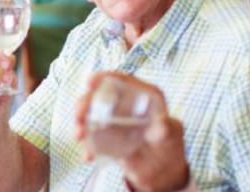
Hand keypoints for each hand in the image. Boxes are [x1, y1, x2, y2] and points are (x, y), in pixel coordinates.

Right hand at [73, 72, 189, 191]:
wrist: (161, 172)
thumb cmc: (169, 147)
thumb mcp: (170, 136)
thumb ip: (165, 129)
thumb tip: (162, 125)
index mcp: (143, 97)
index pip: (122, 81)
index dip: (105, 78)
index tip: (90, 82)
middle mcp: (125, 105)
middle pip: (99, 96)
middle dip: (85, 103)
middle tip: (79, 114)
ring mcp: (113, 120)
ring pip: (90, 114)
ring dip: (80, 123)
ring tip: (79, 135)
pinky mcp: (106, 136)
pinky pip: (91, 137)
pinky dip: (87, 145)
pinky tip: (89, 155)